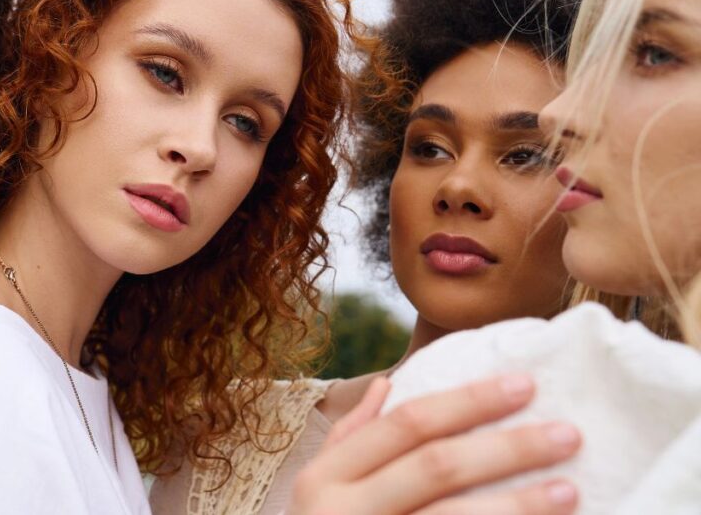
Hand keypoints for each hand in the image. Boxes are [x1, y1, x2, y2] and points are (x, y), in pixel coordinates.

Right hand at [288, 375, 580, 514]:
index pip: (407, 424)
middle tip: (569, 434)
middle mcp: (344, 513)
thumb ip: (351, 439)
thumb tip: (387, 384)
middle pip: (438, 467)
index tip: (526, 385)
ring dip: (519, 504)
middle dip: (507, 447)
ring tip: (570, 489)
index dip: (468, 401)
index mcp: (325, 478)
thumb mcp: (316, 490)